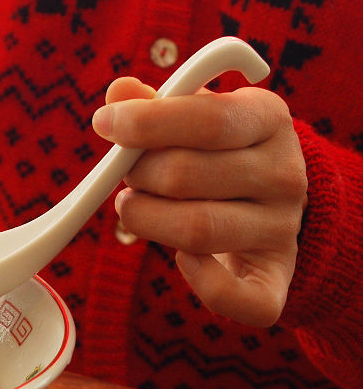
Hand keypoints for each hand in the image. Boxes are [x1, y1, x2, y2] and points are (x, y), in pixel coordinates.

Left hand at [92, 77, 307, 327]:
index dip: (146, 122)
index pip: (208, 120)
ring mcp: (282, 230)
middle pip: (186, 176)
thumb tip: (119, 92)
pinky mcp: (275, 280)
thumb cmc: (217, 153)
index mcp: (268, 120)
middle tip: (128, 175)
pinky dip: (197, 281)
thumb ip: (158, 104)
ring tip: (134, 207)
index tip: (104, 123)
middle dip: (138, 175)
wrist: (270, 205)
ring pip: (196, 231)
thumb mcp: (197, 116)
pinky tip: (182, 258)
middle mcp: (285, 174)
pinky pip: (234, 296)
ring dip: (145, 220)